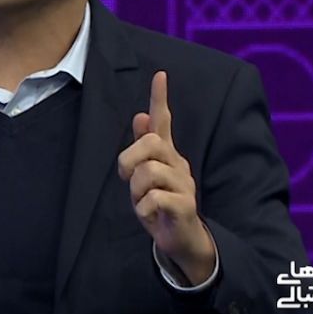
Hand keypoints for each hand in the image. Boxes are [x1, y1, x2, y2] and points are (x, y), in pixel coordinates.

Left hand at [117, 71, 215, 284]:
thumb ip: (144, 148)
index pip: (163, 121)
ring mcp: (184, 184)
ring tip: (143, 202)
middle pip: (149, 143)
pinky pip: (153, 198)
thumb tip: (140, 116)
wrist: (180, 238)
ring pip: (147, 172)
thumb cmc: (159, 204)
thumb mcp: (146, 175)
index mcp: (167, 155)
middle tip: (128, 180)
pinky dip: (144, 208)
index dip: (159, 98)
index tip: (160, 75)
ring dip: (135, 191)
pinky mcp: (184, 205)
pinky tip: (150, 214)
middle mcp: (178, 164)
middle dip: (129, 160)